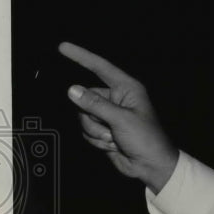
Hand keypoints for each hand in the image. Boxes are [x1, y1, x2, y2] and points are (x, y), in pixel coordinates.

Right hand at [59, 41, 178, 193]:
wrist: (151, 166)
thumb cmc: (146, 139)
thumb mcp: (121, 119)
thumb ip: (95, 104)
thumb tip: (72, 90)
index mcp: (127, 89)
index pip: (100, 67)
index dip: (81, 56)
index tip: (63, 47)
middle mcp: (116, 99)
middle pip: (85, 97)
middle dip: (92, 117)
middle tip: (110, 129)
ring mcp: (108, 115)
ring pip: (83, 116)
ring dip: (95, 131)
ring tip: (114, 139)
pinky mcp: (103, 129)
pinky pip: (86, 130)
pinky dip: (96, 140)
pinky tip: (112, 145)